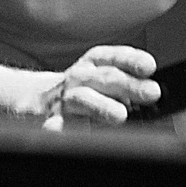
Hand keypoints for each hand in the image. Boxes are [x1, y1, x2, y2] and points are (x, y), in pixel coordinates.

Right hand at [40, 45, 160, 127]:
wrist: (33, 99)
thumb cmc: (80, 90)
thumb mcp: (100, 79)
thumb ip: (125, 86)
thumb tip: (153, 95)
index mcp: (93, 65)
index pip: (113, 58)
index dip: (131, 60)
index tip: (149, 66)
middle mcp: (79, 78)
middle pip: (105, 78)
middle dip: (129, 85)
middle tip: (152, 93)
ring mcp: (63, 98)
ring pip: (82, 99)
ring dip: (102, 105)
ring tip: (121, 115)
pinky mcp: (47, 118)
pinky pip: (52, 122)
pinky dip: (57, 126)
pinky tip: (61, 128)